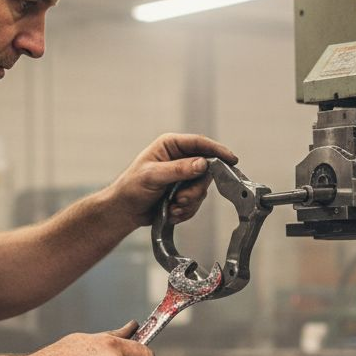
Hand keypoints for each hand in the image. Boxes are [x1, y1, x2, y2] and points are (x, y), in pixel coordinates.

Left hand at [107, 133, 237, 227]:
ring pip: (202, 189)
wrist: (124, 211)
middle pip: (206, 170)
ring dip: (188, 202)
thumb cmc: (131, 188)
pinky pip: (196, 202)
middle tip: (180, 199)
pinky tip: (171, 212)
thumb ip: (178, 170)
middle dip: (195, 189)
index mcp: (171, 146)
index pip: (200, 143)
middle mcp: (180, 158)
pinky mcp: (184, 192)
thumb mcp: (153, 176)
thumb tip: (202, 164)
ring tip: (171, 207)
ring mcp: (183, 176)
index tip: (231, 160)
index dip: (218, 151)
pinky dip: (185, 210)